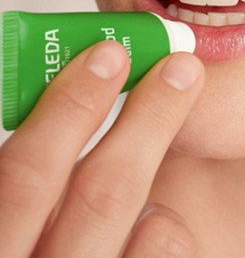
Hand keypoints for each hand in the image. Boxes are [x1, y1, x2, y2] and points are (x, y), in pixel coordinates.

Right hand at [0, 40, 203, 256]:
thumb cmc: (20, 234)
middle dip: (147, 119)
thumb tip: (56, 93)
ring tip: (156, 141)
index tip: (110, 53)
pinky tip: (151, 215)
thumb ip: (17, 173)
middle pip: (104, 195)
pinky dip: (165, 225)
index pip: (25, 175)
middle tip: (181, 67)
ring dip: (155, 176)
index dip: (69, 108)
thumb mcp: (7, 208)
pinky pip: (165, 254)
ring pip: (149, 228)